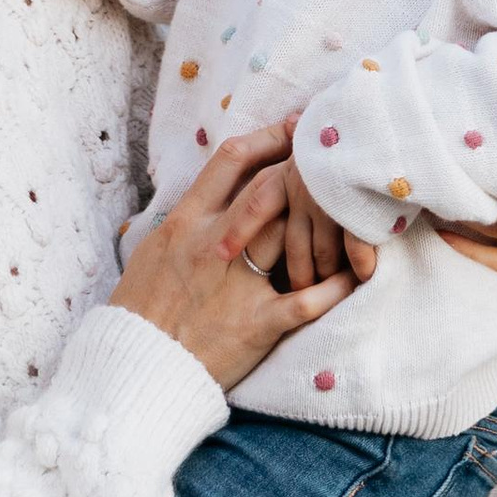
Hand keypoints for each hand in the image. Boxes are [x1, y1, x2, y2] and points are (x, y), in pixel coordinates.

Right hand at [114, 127, 354, 388]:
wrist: (139, 366)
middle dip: (303, 168)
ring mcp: (238, 284)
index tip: (294, 129)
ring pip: (292, 231)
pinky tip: (358, 273)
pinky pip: (309, 300)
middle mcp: (214, 245)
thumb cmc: (142, 308)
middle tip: (330, 158)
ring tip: (350, 206)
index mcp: (186, 222)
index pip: (231, 160)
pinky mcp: (257, 323)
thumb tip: (218, 189)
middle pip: (270, 186)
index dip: (268, 137)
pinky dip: (337, 286)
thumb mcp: (154, 249)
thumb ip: (189, 218)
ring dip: (325, 218)